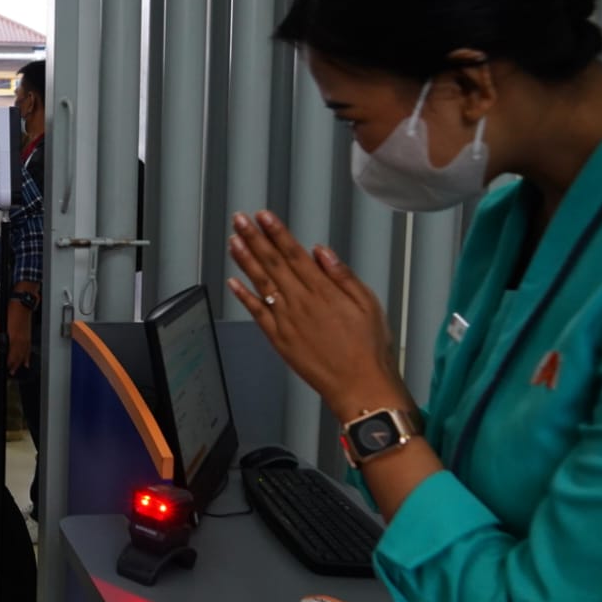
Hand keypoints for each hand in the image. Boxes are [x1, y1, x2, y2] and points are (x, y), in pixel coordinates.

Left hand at [4, 302, 32, 374]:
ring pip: (23, 357)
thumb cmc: (10, 312)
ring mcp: (25, 340)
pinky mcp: (29, 338)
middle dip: (11, 367)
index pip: (7, 356)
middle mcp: (19, 342)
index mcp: (12, 339)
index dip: (2, 363)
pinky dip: (27, 358)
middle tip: (7, 372)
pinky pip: (28, 351)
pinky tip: (26, 363)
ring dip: (18, 365)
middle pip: (16, 359)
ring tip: (14, 371)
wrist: (22, 305)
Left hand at [226, 210, 409, 420]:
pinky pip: (257, 313)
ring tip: (233, 240)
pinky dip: (244, 296)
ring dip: (245, 260)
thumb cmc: (368, 347)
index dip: (277, 233)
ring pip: (261, 283)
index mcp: (323, 291)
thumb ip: (342, 275)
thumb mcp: (368, 303)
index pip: (294, 254)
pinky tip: (233, 282)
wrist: (359, 385)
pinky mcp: (279, 339)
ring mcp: (287, 321)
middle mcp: (301, 302)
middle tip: (240, 220)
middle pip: (273, 263)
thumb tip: (322, 252)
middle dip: (255, 238)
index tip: (264, 217)